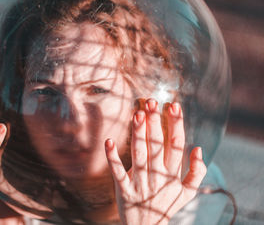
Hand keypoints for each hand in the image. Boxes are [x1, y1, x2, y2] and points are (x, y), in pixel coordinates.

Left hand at [105, 99, 206, 224]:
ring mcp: (140, 183)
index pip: (176, 145)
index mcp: (173, 174)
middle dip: (154, 123)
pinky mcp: (124, 190)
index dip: (175, 124)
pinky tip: (109, 141)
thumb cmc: (166, 204)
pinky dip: (112, 157)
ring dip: (138, 135)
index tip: (173, 105)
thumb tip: (198, 148)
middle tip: (151, 102)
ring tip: (137, 114)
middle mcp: (157, 177)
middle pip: (157, 146)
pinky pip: (117, 172)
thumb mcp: (188, 192)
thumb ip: (197, 171)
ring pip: (139, 155)